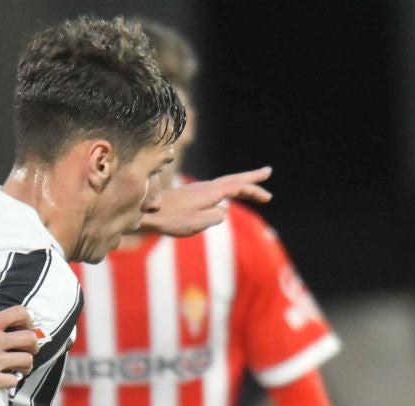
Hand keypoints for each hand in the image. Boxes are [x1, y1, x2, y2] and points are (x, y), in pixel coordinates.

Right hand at [0, 285, 37, 392]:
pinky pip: (12, 382)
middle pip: (30, 340)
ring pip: (26, 362)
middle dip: (33, 344)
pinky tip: (7, 378)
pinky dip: (12, 380)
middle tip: (27, 347)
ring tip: (20, 365)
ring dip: (26, 364)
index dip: (28, 318)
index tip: (24, 324)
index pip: (20, 314)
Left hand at [138, 167, 272, 237]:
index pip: (238, 187)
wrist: (146, 212)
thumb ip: (216, 217)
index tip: (268, 196)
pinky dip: (227, 191)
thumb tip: (223, 212)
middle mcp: (206, 187)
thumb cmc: (171, 219)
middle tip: (267, 173)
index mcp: (211, 192)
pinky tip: (225, 201)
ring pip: (224, 184)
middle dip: (251, 179)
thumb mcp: (198, 222)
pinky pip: (215, 191)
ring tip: (252, 186)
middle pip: (233, 180)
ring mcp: (198, 190)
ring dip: (240, 184)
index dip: (254, 190)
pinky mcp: (190, 196)